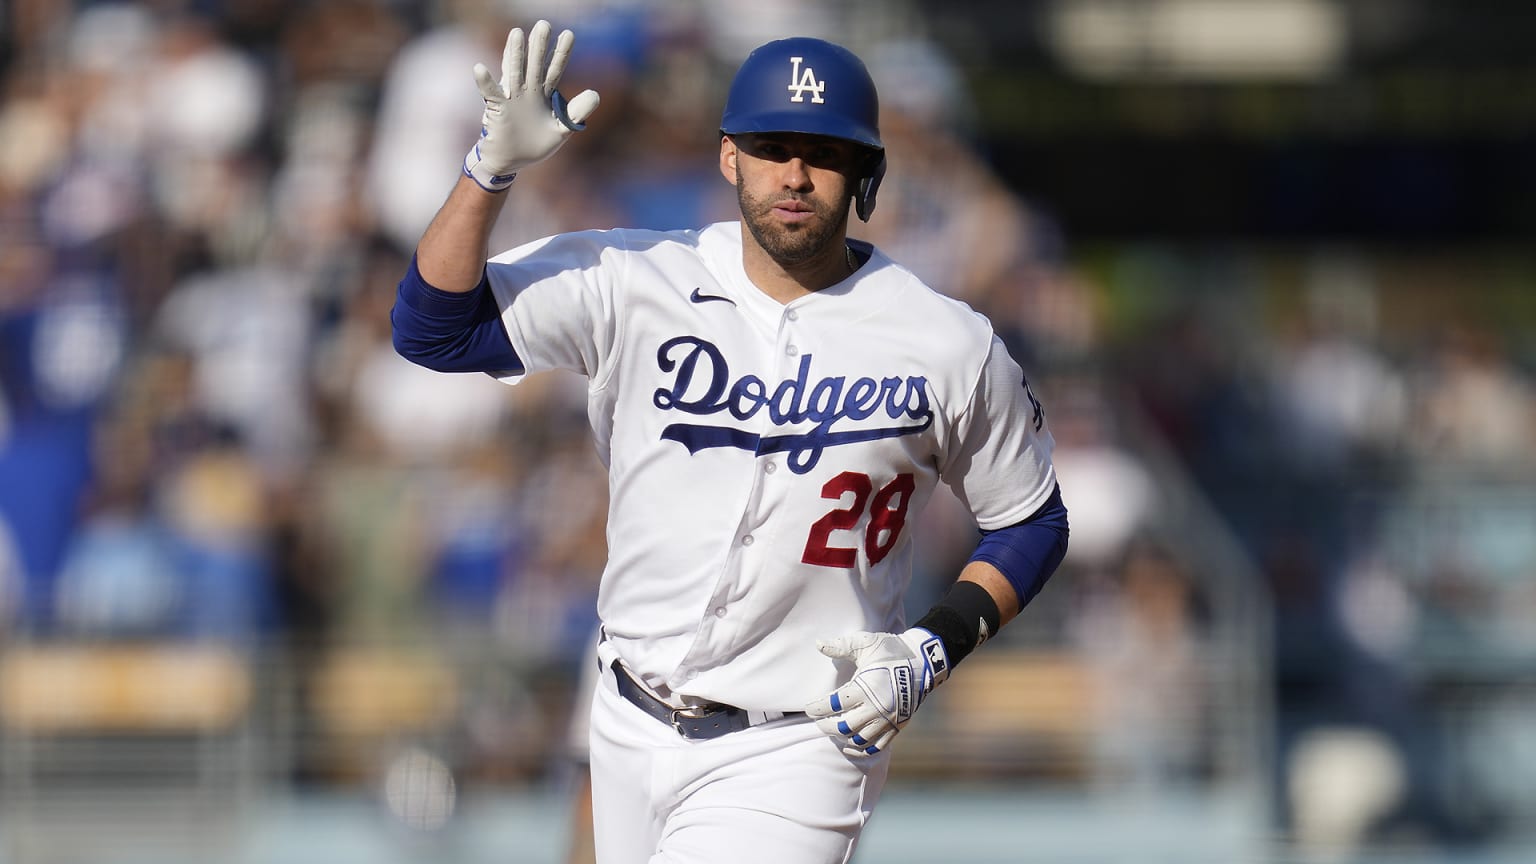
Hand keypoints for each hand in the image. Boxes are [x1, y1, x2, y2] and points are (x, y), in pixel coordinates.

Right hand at [463, 20, 600, 190]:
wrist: (511, 161)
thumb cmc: (534, 144)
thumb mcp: (561, 129)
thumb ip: (577, 113)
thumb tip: (595, 93)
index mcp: (543, 94)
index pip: (554, 69)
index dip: (560, 52)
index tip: (569, 33)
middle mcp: (527, 91)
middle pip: (534, 64)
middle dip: (539, 46)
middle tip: (544, 24)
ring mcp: (511, 98)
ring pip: (514, 72)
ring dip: (514, 54)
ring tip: (517, 33)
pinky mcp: (498, 109)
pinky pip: (490, 93)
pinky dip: (484, 81)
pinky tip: (479, 68)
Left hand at [804, 628, 949, 756]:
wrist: (923, 662)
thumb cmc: (891, 650)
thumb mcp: (866, 643)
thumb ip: (841, 646)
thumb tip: (818, 644)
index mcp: (865, 688)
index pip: (833, 704)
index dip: (817, 708)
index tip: (808, 708)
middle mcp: (876, 708)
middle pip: (843, 727)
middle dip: (826, 726)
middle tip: (817, 721)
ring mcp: (887, 720)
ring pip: (858, 739)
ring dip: (842, 737)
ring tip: (833, 730)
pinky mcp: (897, 726)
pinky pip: (877, 746)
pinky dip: (862, 749)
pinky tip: (851, 745)